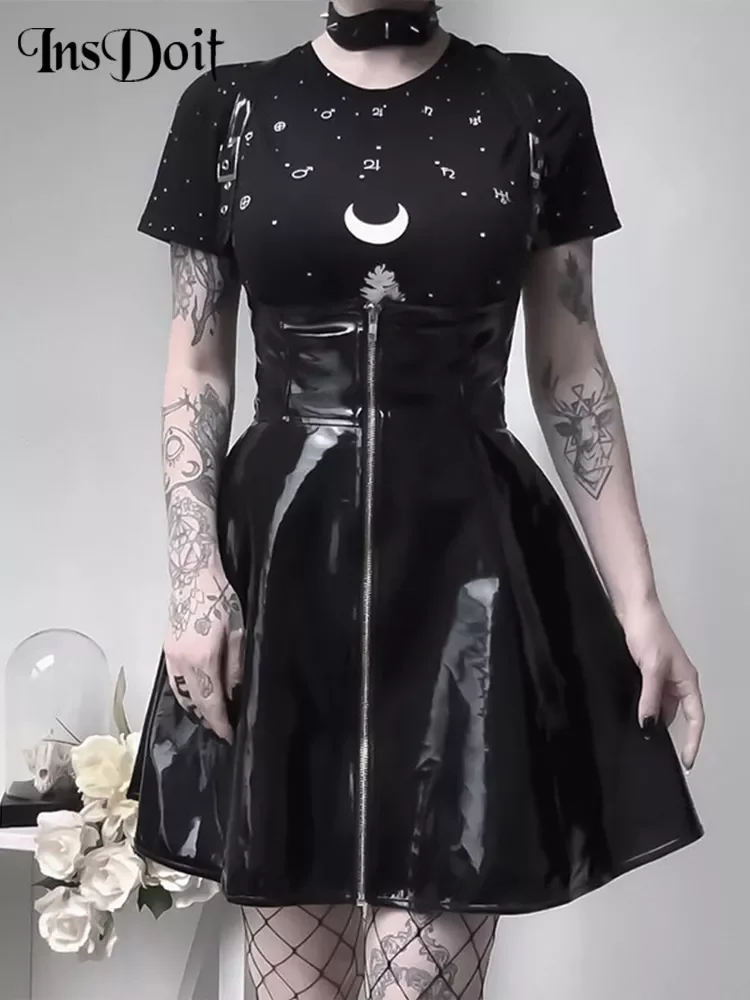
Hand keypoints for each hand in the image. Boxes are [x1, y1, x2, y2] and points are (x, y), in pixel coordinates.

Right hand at [163, 560, 244, 743]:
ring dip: (195, 708)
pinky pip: (175, 682)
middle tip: (222, 729)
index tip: (228, 735)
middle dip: (208, 719)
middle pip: (194, 702)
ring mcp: (171, 658)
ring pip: (181, 695)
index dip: (219, 721)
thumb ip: (235, 666)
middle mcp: (182, 664)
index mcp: (202, 660)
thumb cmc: (220, 601)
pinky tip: (197, 696)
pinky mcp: (166, 651)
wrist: (193, 577)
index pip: (211, 701)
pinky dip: (186, 695)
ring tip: (211, 717)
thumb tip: (234, 694)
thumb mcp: (237, 632)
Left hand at [619, 599, 704, 771]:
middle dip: (666, 732)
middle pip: (676, 715)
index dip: (692, 741)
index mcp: (687, 681)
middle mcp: (676, 681)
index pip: (695, 719)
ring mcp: (660, 676)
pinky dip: (640, 705)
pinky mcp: (644, 671)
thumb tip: (648, 725)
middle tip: (653, 751)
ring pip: (659, 706)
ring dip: (650, 717)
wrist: (632, 607)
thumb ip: (650, 698)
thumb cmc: (648, 630)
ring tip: (638, 733)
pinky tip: (628, 711)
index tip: (686, 761)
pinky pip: (646, 696)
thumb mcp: (650, 668)